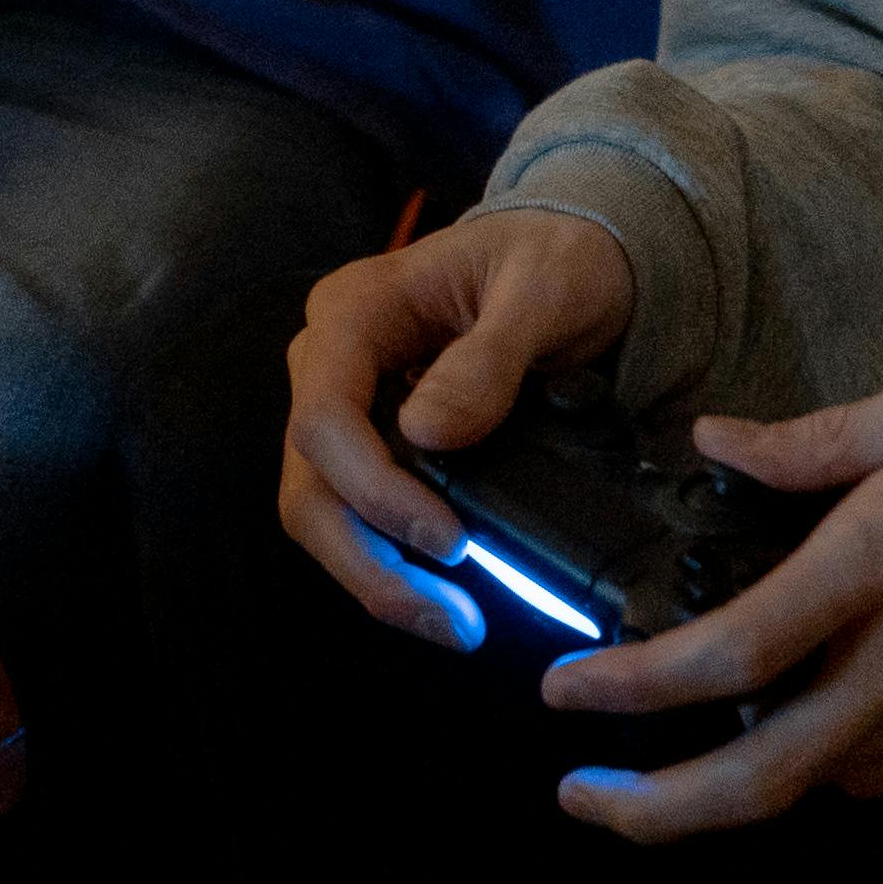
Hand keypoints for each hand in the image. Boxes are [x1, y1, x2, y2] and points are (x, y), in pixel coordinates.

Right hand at [277, 208, 639, 650]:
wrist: (574, 257)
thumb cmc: (556, 259)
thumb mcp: (543, 291)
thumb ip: (489, 357)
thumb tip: (429, 434)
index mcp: (355, 312)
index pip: (325, 416)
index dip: (375, 491)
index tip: (449, 542)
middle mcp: (330, 364)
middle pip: (308, 483)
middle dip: (369, 563)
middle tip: (452, 620)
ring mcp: (349, 409)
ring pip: (323, 513)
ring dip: (379, 580)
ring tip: (456, 626)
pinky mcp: (374, 447)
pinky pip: (360, 517)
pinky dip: (396, 566)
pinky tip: (448, 602)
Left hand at [533, 355, 882, 845]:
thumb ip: (817, 437)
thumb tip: (719, 445)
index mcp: (882, 562)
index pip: (730, 653)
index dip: (632, 687)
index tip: (565, 689)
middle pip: (759, 777)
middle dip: (654, 807)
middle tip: (581, 797)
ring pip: (809, 787)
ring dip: (721, 792)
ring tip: (651, 770)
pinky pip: (869, 774)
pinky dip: (802, 770)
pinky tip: (767, 733)